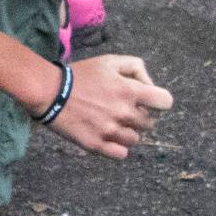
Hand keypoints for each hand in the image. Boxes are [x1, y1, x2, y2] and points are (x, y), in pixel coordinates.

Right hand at [39, 53, 173, 158]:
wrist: (49, 92)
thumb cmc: (80, 75)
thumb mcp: (109, 61)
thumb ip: (135, 67)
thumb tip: (148, 86)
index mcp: (130, 91)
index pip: (165, 102)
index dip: (158, 101)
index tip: (146, 101)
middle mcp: (124, 113)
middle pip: (149, 124)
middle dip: (138, 116)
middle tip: (120, 109)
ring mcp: (111, 131)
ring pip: (135, 140)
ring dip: (127, 132)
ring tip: (110, 122)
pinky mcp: (97, 145)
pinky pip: (122, 154)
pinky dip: (117, 147)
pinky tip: (107, 136)